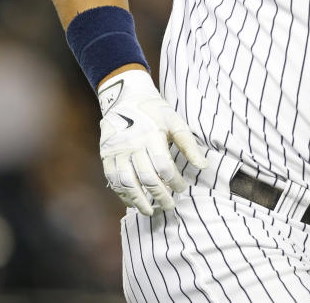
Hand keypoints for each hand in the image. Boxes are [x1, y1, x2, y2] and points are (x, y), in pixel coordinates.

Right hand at [97, 69, 208, 214]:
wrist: (125, 98)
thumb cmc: (155, 112)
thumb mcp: (175, 122)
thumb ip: (189, 144)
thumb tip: (204, 166)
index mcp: (151, 135)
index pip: (164, 166)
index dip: (174, 181)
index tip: (182, 188)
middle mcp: (132, 145)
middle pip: (146, 178)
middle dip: (159, 196)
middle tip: (170, 206)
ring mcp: (117, 151)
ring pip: (127, 183)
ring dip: (139, 200)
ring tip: (150, 211)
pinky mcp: (106, 155)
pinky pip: (113, 180)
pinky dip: (122, 194)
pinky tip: (132, 202)